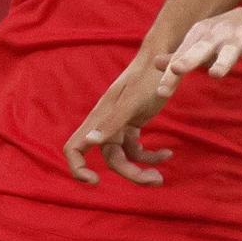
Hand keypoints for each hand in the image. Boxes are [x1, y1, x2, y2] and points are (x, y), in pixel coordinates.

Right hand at [62, 54, 177, 185]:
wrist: (163, 59)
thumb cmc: (146, 77)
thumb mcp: (132, 102)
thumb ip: (111, 122)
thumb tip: (89, 141)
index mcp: (99, 119)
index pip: (74, 148)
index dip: (78, 168)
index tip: (94, 181)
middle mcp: (106, 124)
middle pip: (111, 160)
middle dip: (131, 174)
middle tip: (156, 180)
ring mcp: (120, 126)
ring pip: (125, 158)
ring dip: (142, 169)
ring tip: (160, 177)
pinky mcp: (134, 125)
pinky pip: (137, 149)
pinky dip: (151, 155)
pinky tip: (167, 154)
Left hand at [158, 2, 241, 94]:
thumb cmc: (226, 34)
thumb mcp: (202, 41)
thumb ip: (180, 55)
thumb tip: (154, 63)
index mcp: (200, 35)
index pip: (182, 57)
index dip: (171, 75)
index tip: (161, 92)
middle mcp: (216, 35)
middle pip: (200, 49)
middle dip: (188, 59)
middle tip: (176, 69)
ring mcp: (237, 38)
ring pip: (228, 53)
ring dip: (222, 63)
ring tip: (216, 74)